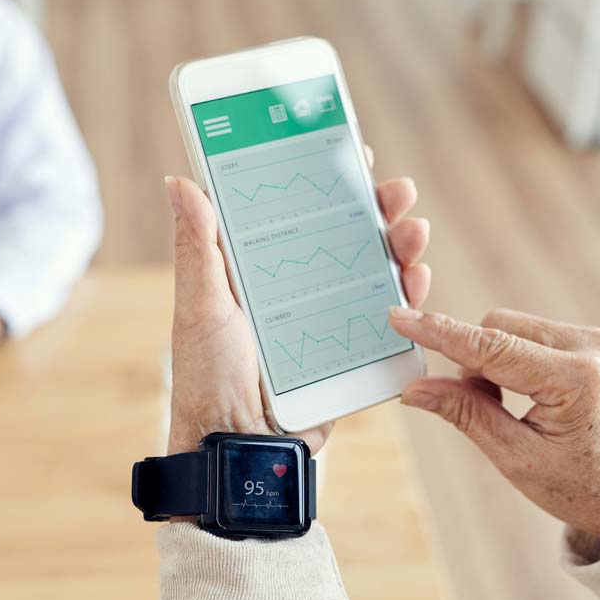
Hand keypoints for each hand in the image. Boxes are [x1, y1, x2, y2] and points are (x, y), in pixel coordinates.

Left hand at [166, 169, 431, 456]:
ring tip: (414, 229)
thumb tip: (181, 181)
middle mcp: (296, 287)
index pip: (294, 210)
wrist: (238, 450)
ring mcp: (328, 318)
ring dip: (400, 244)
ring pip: (373, 269)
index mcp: (257, 268)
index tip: (347, 148)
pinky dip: (409, 294)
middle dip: (375, 207)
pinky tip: (418, 278)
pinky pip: (388, 318)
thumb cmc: (206, 379)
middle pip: (343, 234)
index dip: (323, 179)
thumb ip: (198, 247)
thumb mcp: (200, 307)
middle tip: (397, 189)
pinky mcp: (351, 352)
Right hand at [388, 307, 599, 543]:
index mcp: (576, 380)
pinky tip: (524, 394)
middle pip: (497, 328)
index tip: (401, 318)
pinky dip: (511, 359)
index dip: (440, 334)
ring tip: (508, 407)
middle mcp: (591, 348)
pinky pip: (529, 333)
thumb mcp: (514, 457)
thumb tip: (414, 388)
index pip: (491, 348)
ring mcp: (595, 340)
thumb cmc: (579, 486)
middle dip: (473, 362)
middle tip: (480, 407)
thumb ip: (464, 413)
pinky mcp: (592, 340)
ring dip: (491, 360)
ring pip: (510, 327)